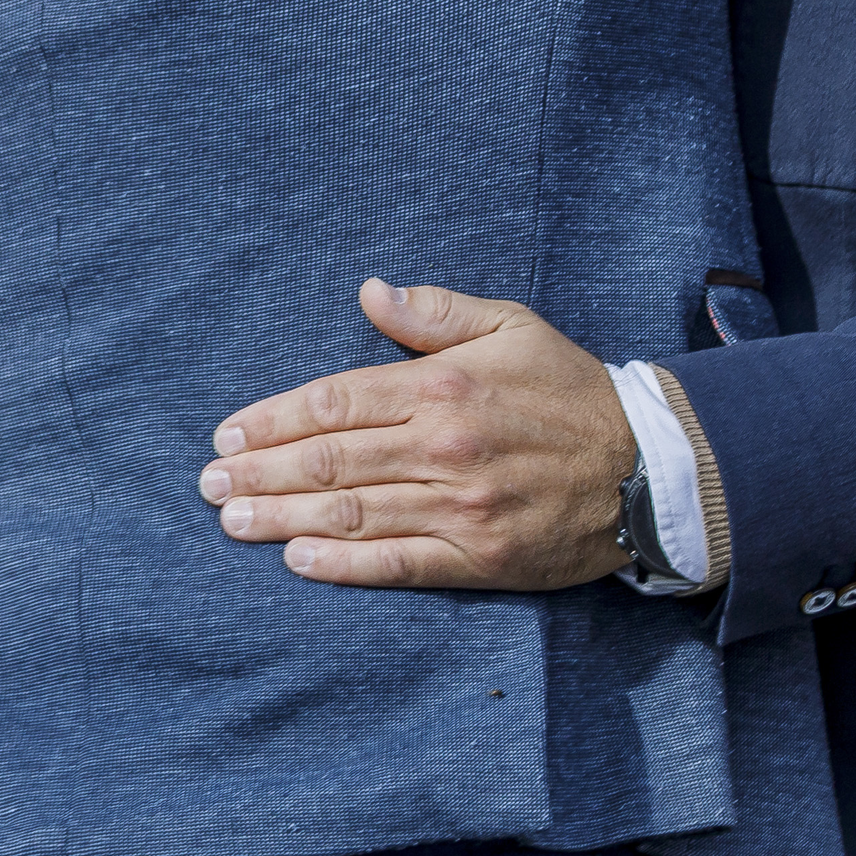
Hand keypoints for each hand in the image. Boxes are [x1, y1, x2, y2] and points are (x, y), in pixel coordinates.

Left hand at [197, 279, 639, 590]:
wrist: (646, 466)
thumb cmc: (571, 390)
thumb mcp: (511, 327)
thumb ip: (436, 311)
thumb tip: (370, 291)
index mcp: (443, 386)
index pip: (337, 402)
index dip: (274, 419)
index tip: (228, 435)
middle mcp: (444, 446)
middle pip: (331, 460)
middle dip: (261, 472)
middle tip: (209, 484)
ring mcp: (460, 506)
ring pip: (353, 512)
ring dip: (283, 517)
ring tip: (233, 521)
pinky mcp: (479, 556)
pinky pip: (399, 562)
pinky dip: (344, 564)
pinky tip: (298, 560)